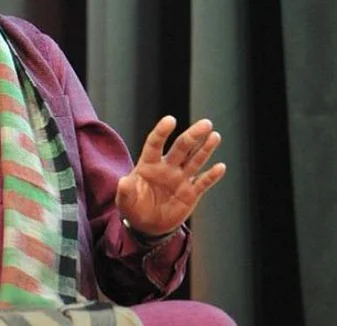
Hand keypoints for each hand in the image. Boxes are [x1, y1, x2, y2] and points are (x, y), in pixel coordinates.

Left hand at [116, 116, 225, 236]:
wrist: (147, 225)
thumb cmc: (133, 207)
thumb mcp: (125, 200)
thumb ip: (125, 191)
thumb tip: (123, 182)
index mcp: (148, 165)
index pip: (155, 144)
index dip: (162, 132)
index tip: (170, 120)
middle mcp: (167, 168)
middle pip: (181, 148)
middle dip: (193, 135)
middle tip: (206, 123)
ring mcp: (180, 179)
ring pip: (195, 160)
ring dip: (205, 149)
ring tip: (215, 136)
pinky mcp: (191, 193)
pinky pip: (203, 182)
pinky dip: (212, 176)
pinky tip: (220, 167)